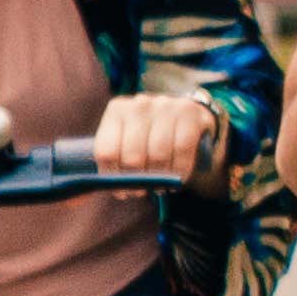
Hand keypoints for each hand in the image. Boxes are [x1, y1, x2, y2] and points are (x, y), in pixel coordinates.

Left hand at [90, 92, 220, 180]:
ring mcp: (166, 105)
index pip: (106, 152)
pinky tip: (179, 178)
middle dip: (138, 182)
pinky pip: (182, 150)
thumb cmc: (153, 137)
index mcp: (117, 110)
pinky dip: (180, 170)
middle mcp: (140, 104)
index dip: (114, 178)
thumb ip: (119, 162)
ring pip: (158, 155)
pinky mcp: (190, 112)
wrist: (190, 118)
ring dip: (161, 178)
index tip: (121, 191)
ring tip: (161, 186)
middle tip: (142, 191)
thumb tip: (119, 188)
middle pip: (133, 157)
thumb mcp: (130, 142)